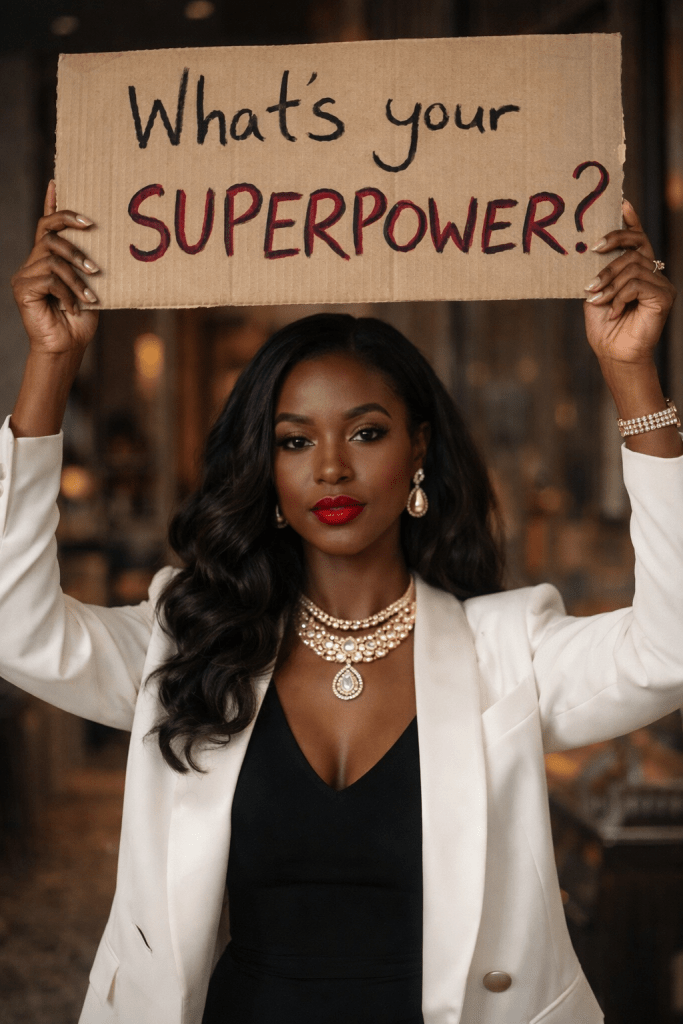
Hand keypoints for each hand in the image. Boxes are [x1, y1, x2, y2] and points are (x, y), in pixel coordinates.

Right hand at [11, 180, 98, 356]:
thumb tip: (103, 243)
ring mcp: (25, 275)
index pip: (47, 225)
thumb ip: (89, 267)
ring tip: (90, 295)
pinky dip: (68, 292)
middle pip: (48, 231)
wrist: (67, 348)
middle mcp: (34, 263)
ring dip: (76, 276)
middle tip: (93, 248)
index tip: (58, 181)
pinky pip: (49, 278)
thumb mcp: (90, 288)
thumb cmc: (80, 321)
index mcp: (49, 260)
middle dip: (72, 235)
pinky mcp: (22, 288)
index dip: (52, 204)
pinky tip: (74, 308)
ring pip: (52, 257)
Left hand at [583, 200, 675, 364]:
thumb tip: (592, 248)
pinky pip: (637, 284)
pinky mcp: (664, 297)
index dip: (631, 220)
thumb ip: (599, 271)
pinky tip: (614, 311)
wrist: (613, 354)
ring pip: (633, 265)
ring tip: (597, 298)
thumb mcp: (596, 293)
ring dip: (609, 281)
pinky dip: (619, 296)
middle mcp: (653, 274)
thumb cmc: (604, 327)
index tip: (621, 202)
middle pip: (636, 245)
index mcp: (637, 270)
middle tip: (593, 250)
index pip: (638, 239)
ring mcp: (661, 285)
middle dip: (613, 244)